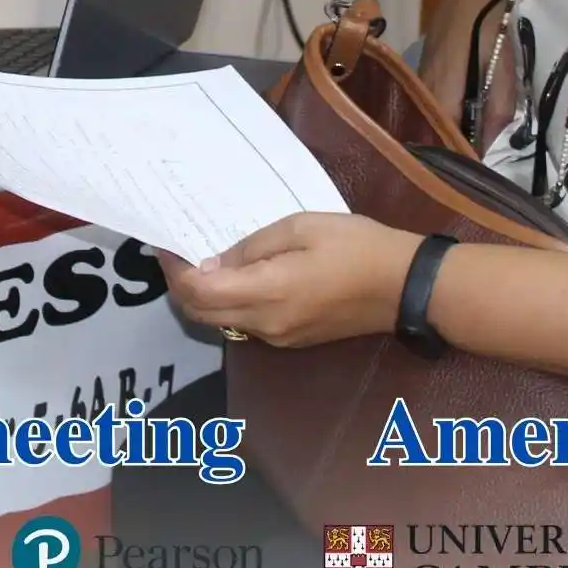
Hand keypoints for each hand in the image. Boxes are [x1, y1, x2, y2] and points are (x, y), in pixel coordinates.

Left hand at [157, 214, 419, 349]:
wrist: (404, 286)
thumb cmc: (354, 246)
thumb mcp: (299, 227)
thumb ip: (251, 248)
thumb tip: (211, 263)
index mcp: (266, 294)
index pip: (198, 294)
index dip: (173, 271)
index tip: (164, 245)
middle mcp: (265, 325)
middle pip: (202, 315)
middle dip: (180, 286)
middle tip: (176, 251)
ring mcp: (279, 338)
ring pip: (221, 322)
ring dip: (203, 296)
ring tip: (202, 259)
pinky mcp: (292, 340)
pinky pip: (246, 324)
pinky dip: (228, 303)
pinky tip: (236, 276)